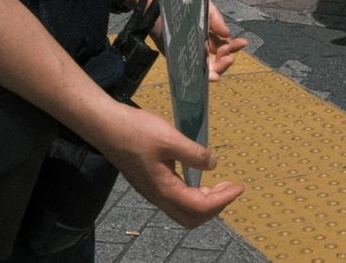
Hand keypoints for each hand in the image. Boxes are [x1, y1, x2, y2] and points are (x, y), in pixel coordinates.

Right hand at [92, 102, 243, 227]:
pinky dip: (193, 195)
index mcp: (164, 189)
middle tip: (230, 188)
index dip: (223, 200)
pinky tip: (198, 177)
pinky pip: (176, 200)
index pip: (200, 207)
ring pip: (183, 210)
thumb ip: (194, 154)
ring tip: (219, 184)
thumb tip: (213, 165)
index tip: (239, 187)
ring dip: (204, 202)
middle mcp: (158, 197)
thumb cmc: (136, 131)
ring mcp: (153, 191)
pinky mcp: (150, 183)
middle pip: (191, 217)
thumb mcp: (170, 138)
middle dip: (215, 206)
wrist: (106, 127)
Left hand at [136, 0, 247, 80]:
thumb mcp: (206, 9)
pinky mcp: (177, 60)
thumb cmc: (184, 5)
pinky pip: (191, 72)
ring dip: (217, 70)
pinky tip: (211, 77)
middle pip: (217, 61)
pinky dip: (202, 77)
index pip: (225, 46)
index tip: (243, 43)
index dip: (235, 46)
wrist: (159, 5)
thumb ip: (217, 21)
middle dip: (225, 61)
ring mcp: (190, 55)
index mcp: (210, 37)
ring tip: (222, 65)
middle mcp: (201, 48)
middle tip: (228, 57)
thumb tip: (228, 35)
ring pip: (207, 69)